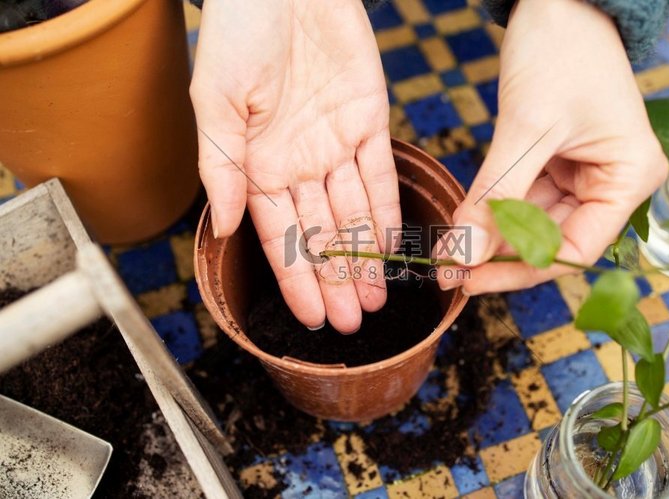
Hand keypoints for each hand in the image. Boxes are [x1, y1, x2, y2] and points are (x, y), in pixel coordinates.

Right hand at [190, 0, 399, 331]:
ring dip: (363, 257)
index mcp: (256, 165)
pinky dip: (385, 212)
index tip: (313, 318)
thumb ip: (221, 169)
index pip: (279, 236)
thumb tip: (223, 228)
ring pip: (352, 214)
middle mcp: (296, 163)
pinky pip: (379, 176)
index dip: (297, 279)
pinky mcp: (367, 121)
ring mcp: (333, 145)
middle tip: (353, 322)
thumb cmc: (238, 34)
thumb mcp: (216, 103)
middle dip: (336, 279)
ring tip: (375, 299)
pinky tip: (390, 248)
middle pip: (320, 234)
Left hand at [436, 0, 667, 293]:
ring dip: (491, 237)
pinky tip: (464, 222)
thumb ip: (497, 196)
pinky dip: (493, 210)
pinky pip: (522, 200)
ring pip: (532, 225)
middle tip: (451, 272)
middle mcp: (612, 183)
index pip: (574, 250)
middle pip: (552, 242)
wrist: (557, 3)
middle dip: (499, 257)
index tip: (472, 279)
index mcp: (630, 178)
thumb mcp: (527, 129)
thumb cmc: (560, 51)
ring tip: (450, 251)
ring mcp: (584, 175)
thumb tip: (464, 254)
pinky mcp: (557, 163)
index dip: (520, 270)